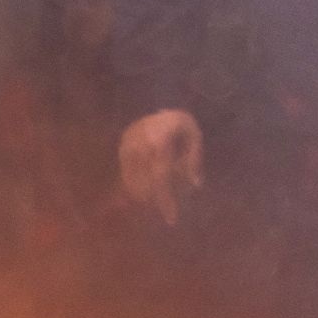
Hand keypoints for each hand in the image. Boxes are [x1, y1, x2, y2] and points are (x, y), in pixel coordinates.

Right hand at [119, 110, 203, 224]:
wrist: (157, 97)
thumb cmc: (179, 120)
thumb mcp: (194, 135)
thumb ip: (194, 160)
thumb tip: (195, 186)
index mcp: (160, 142)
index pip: (161, 178)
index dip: (166, 201)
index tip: (171, 220)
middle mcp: (140, 145)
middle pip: (145, 185)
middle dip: (155, 201)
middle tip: (166, 211)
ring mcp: (128, 146)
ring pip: (133, 183)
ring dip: (144, 197)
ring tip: (155, 204)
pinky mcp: (122, 148)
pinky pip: (127, 175)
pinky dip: (135, 187)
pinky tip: (144, 193)